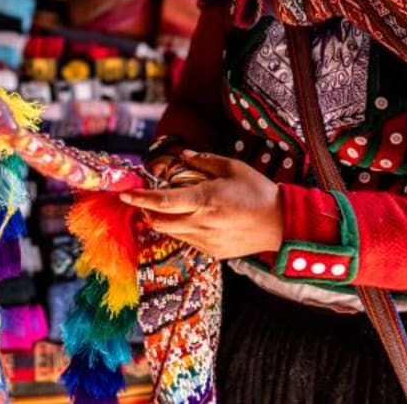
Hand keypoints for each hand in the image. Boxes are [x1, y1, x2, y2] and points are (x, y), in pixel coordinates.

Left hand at [120, 151, 282, 259]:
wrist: (281, 224)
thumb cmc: (258, 192)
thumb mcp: (232, 168)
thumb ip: (204, 162)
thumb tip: (184, 155)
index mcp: (205, 200)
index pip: (163, 201)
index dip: (141, 198)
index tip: (125, 194)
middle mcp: (201, 223)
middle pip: (160, 221)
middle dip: (147, 211)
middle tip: (143, 200)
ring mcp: (206, 241)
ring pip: (171, 232)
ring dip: (164, 220)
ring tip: (170, 206)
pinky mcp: (213, 252)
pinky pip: (187, 240)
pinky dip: (182, 229)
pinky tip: (192, 218)